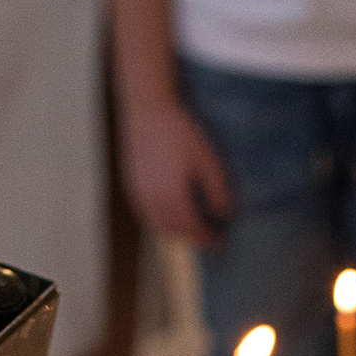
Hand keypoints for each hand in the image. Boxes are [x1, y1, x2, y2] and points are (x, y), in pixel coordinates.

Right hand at [120, 93, 232, 245]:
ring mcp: (138, 195)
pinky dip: (161, 221)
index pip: (193, 230)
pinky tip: (172, 212)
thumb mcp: (206, 159)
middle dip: (193, 238)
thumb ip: (217, 190)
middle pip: (175, 233)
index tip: (222, 245)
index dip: (209, 240)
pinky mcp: (131, 187)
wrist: (146, 110)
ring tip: (193, 227)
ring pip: (159, 226)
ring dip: (177, 232)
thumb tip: (225, 214)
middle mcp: (152, 201)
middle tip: (210, 237)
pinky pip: (147, 215)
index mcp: (172, 197)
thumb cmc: (179, 131)